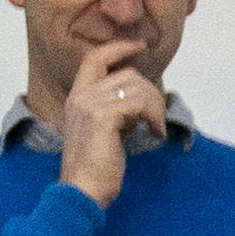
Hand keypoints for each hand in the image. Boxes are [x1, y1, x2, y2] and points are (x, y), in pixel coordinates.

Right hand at [59, 39, 163, 204]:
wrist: (82, 190)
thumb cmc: (97, 165)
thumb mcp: (104, 129)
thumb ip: (115, 108)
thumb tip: (141, 93)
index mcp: (77, 97)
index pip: (94, 58)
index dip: (118, 48)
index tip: (140, 45)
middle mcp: (80, 97)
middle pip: (129, 74)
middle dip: (152, 93)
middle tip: (156, 118)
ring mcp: (89, 106)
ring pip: (138, 87)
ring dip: (156, 107)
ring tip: (156, 128)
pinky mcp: (102, 118)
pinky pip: (140, 102)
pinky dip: (155, 116)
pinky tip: (155, 133)